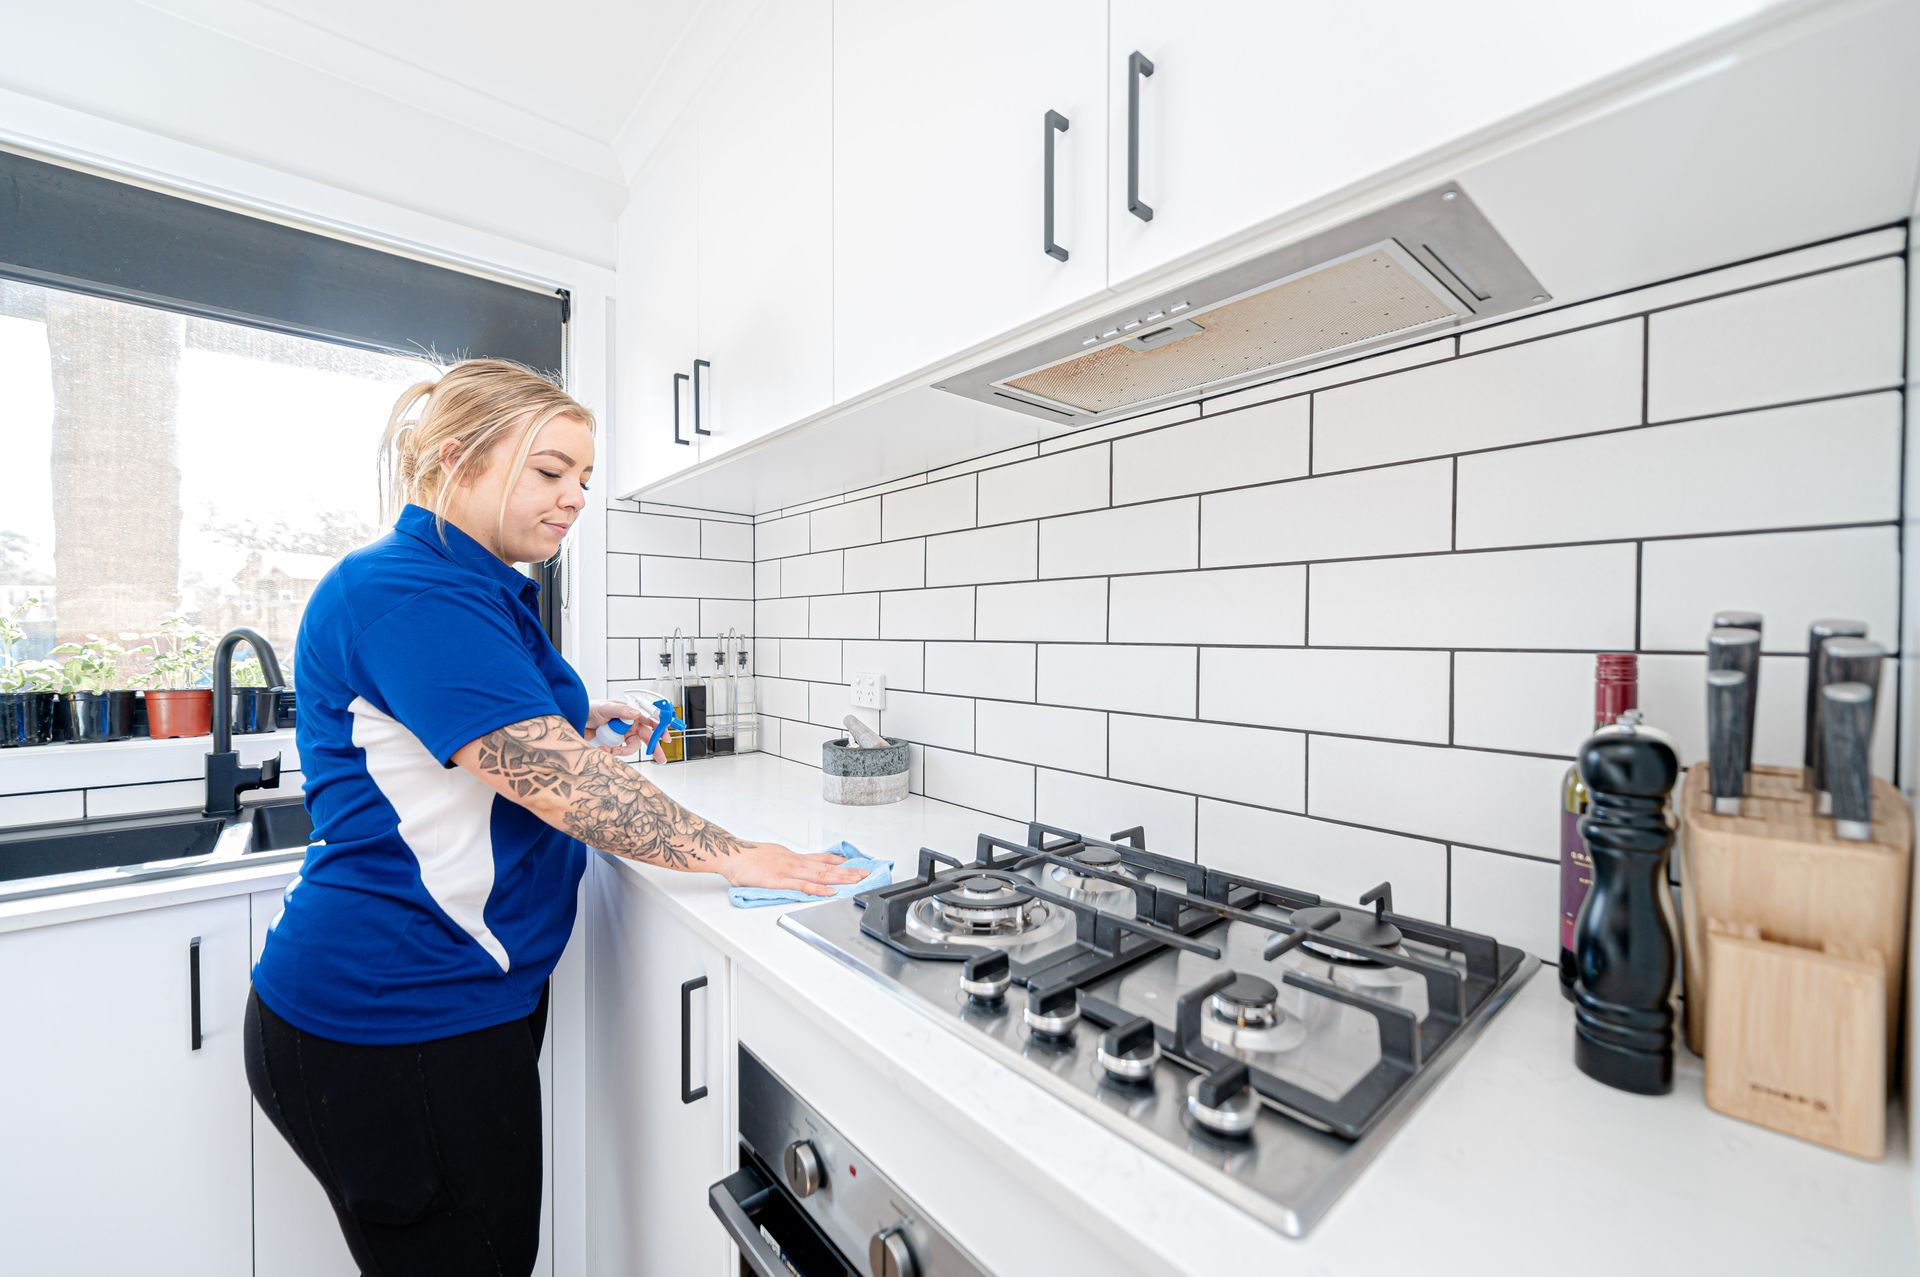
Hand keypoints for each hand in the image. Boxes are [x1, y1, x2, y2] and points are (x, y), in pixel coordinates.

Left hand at [586, 700, 663, 761]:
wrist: (573, 719)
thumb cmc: (588, 708)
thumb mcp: (605, 707)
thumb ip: (621, 711)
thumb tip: (636, 714)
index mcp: (630, 713)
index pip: (648, 720)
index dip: (659, 728)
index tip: (666, 738)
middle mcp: (628, 724)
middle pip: (646, 736)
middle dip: (654, 747)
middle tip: (661, 758)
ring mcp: (621, 735)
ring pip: (632, 747)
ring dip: (624, 751)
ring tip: (612, 751)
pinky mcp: (613, 744)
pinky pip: (619, 752)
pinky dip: (613, 753)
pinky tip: (603, 749)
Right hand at [717, 842, 869, 896]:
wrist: (732, 855)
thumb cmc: (747, 857)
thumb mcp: (771, 854)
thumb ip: (783, 863)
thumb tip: (789, 867)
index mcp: (792, 857)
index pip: (820, 859)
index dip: (838, 862)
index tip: (852, 863)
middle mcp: (795, 862)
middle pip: (826, 868)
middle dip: (847, 871)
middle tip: (865, 873)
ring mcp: (789, 871)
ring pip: (820, 875)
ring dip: (841, 878)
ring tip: (857, 881)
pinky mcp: (781, 881)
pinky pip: (804, 886)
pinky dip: (819, 889)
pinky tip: (831, 892)